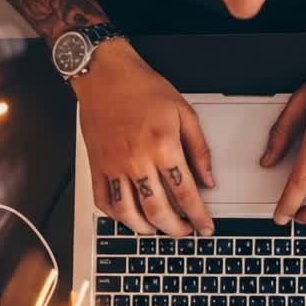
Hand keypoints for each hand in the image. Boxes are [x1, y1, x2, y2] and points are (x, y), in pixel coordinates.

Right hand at [75, 40, 215, 235]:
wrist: (105, 74)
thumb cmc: (142, 88)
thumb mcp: (183, 112)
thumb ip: (199, 148)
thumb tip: (208, 178)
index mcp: (163, 145)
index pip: (185, 192)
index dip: (198, 215)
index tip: (205, 226)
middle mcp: (137, 160)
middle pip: (158, 210)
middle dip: (175, 229)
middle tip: (184, 232)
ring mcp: (114, 165)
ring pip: (128, 213)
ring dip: (146, 229)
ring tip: (158, 229)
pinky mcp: (97, 166)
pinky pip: (103, 201)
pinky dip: (116, 216)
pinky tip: (129, 217)